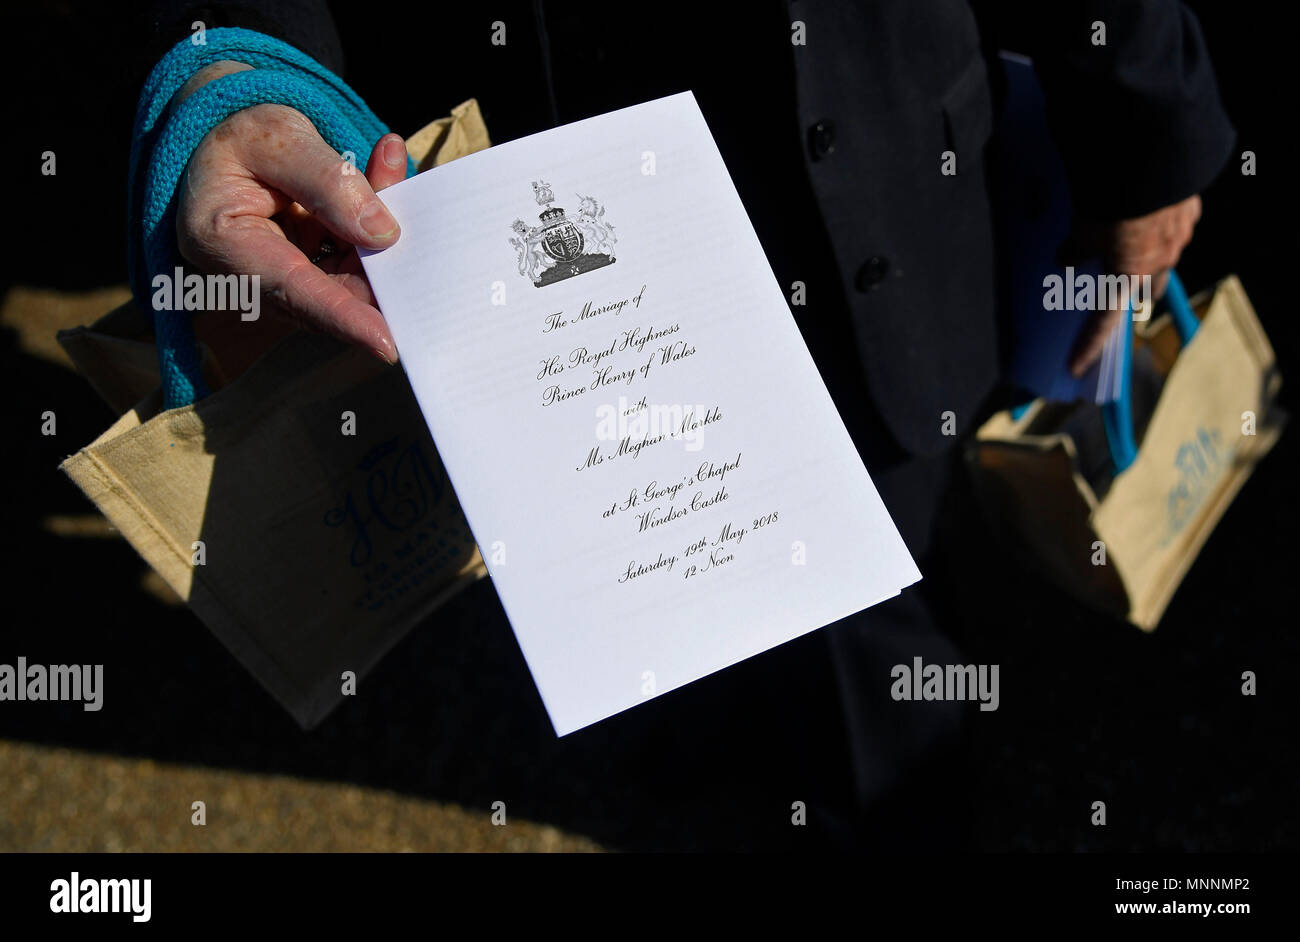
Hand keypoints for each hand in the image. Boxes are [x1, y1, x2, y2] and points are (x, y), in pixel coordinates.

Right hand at [174, 63, 406, 363]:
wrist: (223, 147)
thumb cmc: (239, 139)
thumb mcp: (275, 137)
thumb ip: (327, 179)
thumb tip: (383, 233)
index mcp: (224, 243)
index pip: (293, 290)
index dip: (343, 318)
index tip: (387, 345)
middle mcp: (253, 278)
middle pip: (333, 293)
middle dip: (382, 272)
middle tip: (423, 243)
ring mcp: (288, 283)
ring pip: (353, 278)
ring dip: (383, 234)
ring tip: (388, 169)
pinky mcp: (313, 276)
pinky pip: (358, 261)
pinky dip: (377, 224)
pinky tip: (386, 173)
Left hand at [1065, 194, 1201, 375]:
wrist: (1149, 160)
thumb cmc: (1109, 204)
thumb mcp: (1080, 232)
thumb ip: (1075, 250)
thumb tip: (1066, 259)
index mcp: (1130, 276)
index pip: (1104, 321)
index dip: (1089, 345)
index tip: (1076, 368)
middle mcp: (1161, 260)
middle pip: (1147, 289)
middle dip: (1136, 295)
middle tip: (1128, 298)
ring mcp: (1179, 234)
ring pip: (1165, 257)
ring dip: (1150, 257)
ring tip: (1138, 251)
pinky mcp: (1188, 208)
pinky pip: (1174, 225)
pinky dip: (1161, 225)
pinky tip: (1152, 214)